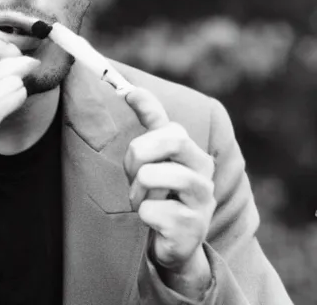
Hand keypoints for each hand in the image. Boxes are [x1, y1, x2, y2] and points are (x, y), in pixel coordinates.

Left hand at [123, 86, 215, 295]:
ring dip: (137, 191)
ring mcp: (201, 199)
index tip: (128, 93)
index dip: (148, 107)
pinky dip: (144, 214)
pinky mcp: (191, 226)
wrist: (176, 241)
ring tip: (144, 200)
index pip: (171, 126)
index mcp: (192, 152)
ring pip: (150, 175)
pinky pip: (149, 209)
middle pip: (167, 141)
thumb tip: (132, 90)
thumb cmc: (163, 193)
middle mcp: (203, 171)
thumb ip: (151, 124)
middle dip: (137, 156)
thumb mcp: (156, 158)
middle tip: (135, 176)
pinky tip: (155, 221)